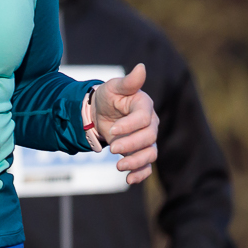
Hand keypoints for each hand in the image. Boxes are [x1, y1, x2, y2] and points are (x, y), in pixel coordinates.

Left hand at [92, 64, 158, 184]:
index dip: (130, 126)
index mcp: (144, 106)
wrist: (98, 113)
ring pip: (150, 154)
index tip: (112, 130)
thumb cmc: (107, 97)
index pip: (144, 118)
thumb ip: (128, 81)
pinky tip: (128, 180)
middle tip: (112, 147)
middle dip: (131, 145)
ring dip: (136, 162)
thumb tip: (141, 67)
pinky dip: (140, 174)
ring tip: (118, 166)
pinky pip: (146, 166)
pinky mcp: (139, 152)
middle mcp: (149, 123)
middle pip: (149, 138)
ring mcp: (146, 139)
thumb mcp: (113, 87)